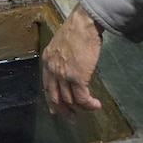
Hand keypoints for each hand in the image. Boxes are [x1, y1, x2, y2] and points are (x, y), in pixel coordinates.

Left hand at [41, 4, 103, 121]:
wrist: (83, 24)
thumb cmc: (76, 30)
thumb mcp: (60, 44)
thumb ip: (60, 57)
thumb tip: (68, 67)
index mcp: (47, 60)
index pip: (47, 87)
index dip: (52, 100)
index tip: (56, 110)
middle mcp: (52, 70)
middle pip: (55, 97)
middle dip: (64, 110)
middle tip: (72, 117)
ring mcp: (64, 75)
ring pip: (70, 99)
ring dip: (81, 108)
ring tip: (91, 108)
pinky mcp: (77, 77)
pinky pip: (82, 98)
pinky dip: (89, 104)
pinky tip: (96, 105)